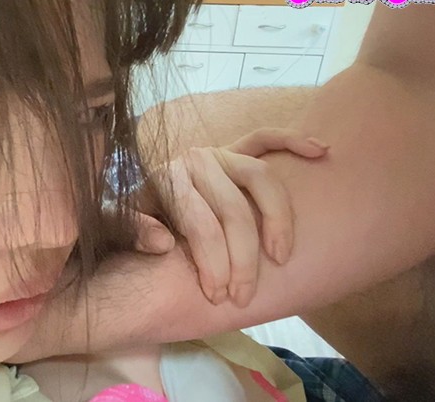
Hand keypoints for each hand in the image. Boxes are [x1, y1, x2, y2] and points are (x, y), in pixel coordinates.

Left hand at [130, 128, 328, 306]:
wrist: (135, 196)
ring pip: (261, 178)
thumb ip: (129, 230)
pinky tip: (320, 151)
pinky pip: (267, 138)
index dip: (212, 262)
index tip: (219, 296)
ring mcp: (218, 152)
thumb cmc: (131, 217)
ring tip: (282, 256)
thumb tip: (164, 242)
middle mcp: (194, 160)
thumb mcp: (113, 226)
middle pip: (234, 209)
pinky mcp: (234, 149)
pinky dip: (294, 140)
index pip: (199, 222)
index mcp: (166, 178)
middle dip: (243, 259)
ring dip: (278, 219)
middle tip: (244, 296)